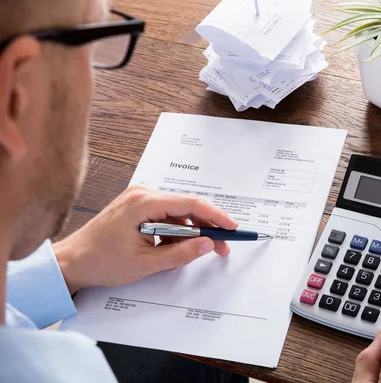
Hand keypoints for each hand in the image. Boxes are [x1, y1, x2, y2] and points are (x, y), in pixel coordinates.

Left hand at [54, 186, 237, 293]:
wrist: (71, 262)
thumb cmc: (100, 261)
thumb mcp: (146, 263)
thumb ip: (182, 253)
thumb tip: (207, 244)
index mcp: (143, 203)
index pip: (190, 204)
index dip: (216, 216)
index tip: (231, 227)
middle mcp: (142, 195)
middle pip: (187, 207)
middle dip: (207, 227)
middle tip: (222, 245)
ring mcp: (139, 200)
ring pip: (178, 213)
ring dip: (192, 231)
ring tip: (201, 250)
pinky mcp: (137, 208)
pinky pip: (166, 216)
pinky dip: (177, 231)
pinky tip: (178, 247)